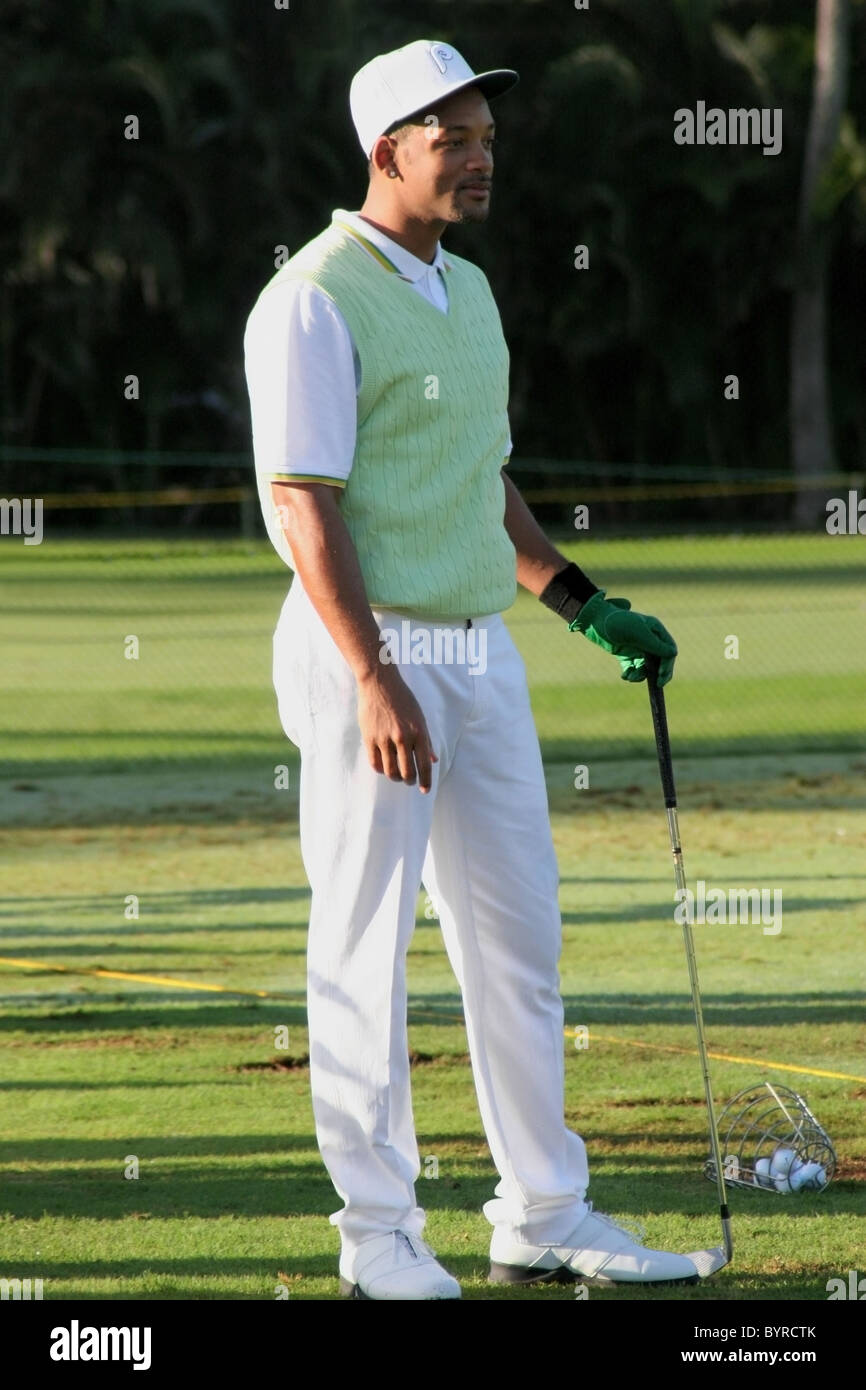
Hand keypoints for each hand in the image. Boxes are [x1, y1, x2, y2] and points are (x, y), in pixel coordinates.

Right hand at [357, 666, 437, 791]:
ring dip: (395, 778)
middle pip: (407, 772)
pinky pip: (375, 763)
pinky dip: (381, 769)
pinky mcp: (369, 738)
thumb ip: (426, 741)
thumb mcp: (420, 718)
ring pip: (390, 771)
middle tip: (409, 781)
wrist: (380, 684)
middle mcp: (403, 738)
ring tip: (397, 776)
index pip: (424, 765)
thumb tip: (433, 760)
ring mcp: (384, 739)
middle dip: (409, 781)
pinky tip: (384, 767)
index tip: (425, 790)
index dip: (425, 781)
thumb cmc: (403, 699)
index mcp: (419, 733)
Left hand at [570, 592, 676, 685]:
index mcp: (656, 630)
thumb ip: (656, 645)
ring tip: (631, 677)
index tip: (661, 675)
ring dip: (641, 674)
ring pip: (647, 667)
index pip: (669, 650)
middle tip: (658, 685)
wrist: (595, 622)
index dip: (668, 664)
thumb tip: (674, 654)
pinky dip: (631, 674)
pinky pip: (634, 668)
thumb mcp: (639, 633)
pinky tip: (625, 676)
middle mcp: (649, 639)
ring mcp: (638, 647)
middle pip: (661, 661)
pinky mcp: (626, 655)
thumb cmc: (618, 623)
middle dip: (659, 673)